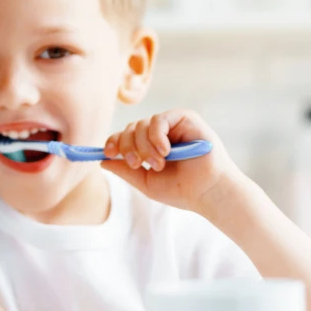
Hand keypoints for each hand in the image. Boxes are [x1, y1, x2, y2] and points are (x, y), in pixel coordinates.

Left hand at [102, 109, 240, 213]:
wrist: (209, 193)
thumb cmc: (182, 190)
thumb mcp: (146, 182)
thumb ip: (125, 171)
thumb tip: (102, 161)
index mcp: (151, 147)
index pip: (125, 137)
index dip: (114, 142)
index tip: (108, 154)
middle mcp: (161, 133)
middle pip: (131, 128)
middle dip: (128, 146)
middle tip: (138, 165)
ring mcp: (173, 124)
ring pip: (142, 124)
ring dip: (144, 146)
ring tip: (158, 164)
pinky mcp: (185, 118)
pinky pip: (159, 119)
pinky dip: (157, 136)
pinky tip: (165, 152)